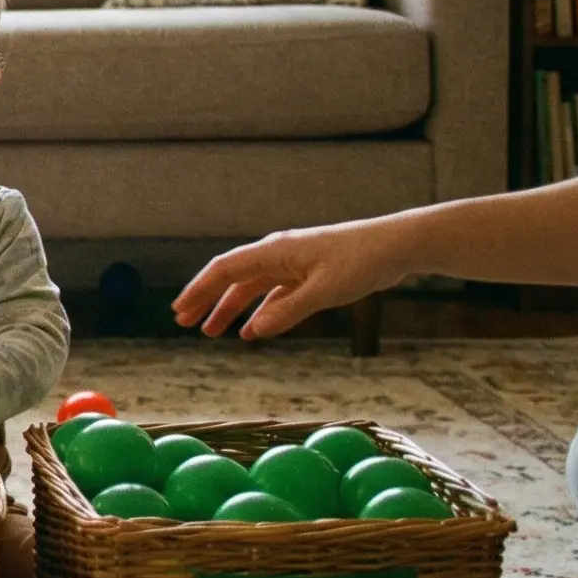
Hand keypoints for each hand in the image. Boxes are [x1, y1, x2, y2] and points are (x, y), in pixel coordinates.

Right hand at [172, 218, 415, 340]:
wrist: (397, 245)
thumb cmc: (362, 262)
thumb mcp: (324, 291)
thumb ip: (287, 312)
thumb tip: (253, 330)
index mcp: (275, 251)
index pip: (225, 270)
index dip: (199, 290)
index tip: (180, 311)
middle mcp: (277, 254)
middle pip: (232, 277)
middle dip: (207, 299)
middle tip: (185, 322)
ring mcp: (292, 263)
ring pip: (251, 287)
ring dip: (230, 308)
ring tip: (212, 331)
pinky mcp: (308, 273)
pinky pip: (273, 293)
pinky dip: (259, 311)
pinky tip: (252, 329)